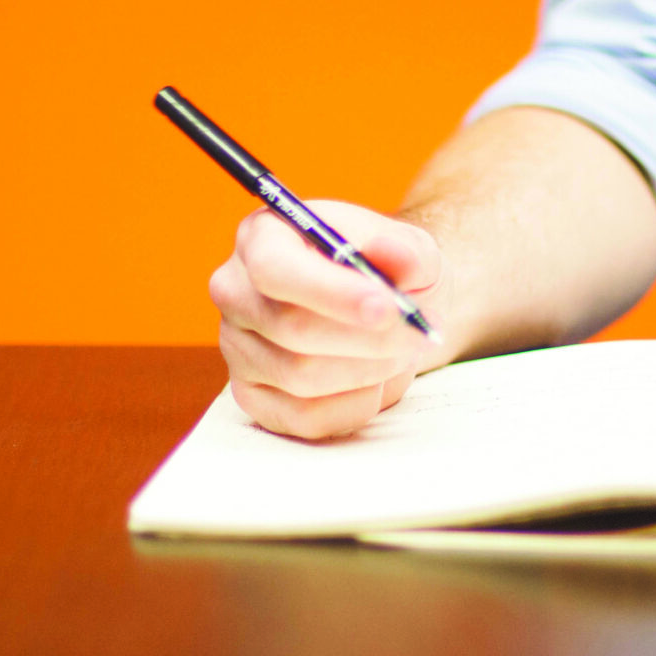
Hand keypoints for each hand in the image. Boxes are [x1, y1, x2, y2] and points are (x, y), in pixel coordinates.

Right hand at [209, 200, 445, 439]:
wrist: (381, 310)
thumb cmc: (386, 272)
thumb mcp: (408, 248)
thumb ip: (408, 249)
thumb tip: (398, 257)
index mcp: (262, 238)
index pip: (276, 269)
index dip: (331, 292)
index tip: (387, 308)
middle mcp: (236, 292)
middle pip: (292, 329)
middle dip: (369, 338)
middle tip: (419, 333)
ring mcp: (237, 348)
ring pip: (302, 377)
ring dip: (369, 369)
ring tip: (401, 351)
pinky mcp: (251, 397)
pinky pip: (305, 418)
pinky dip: (355, 404)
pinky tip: (375, 380)